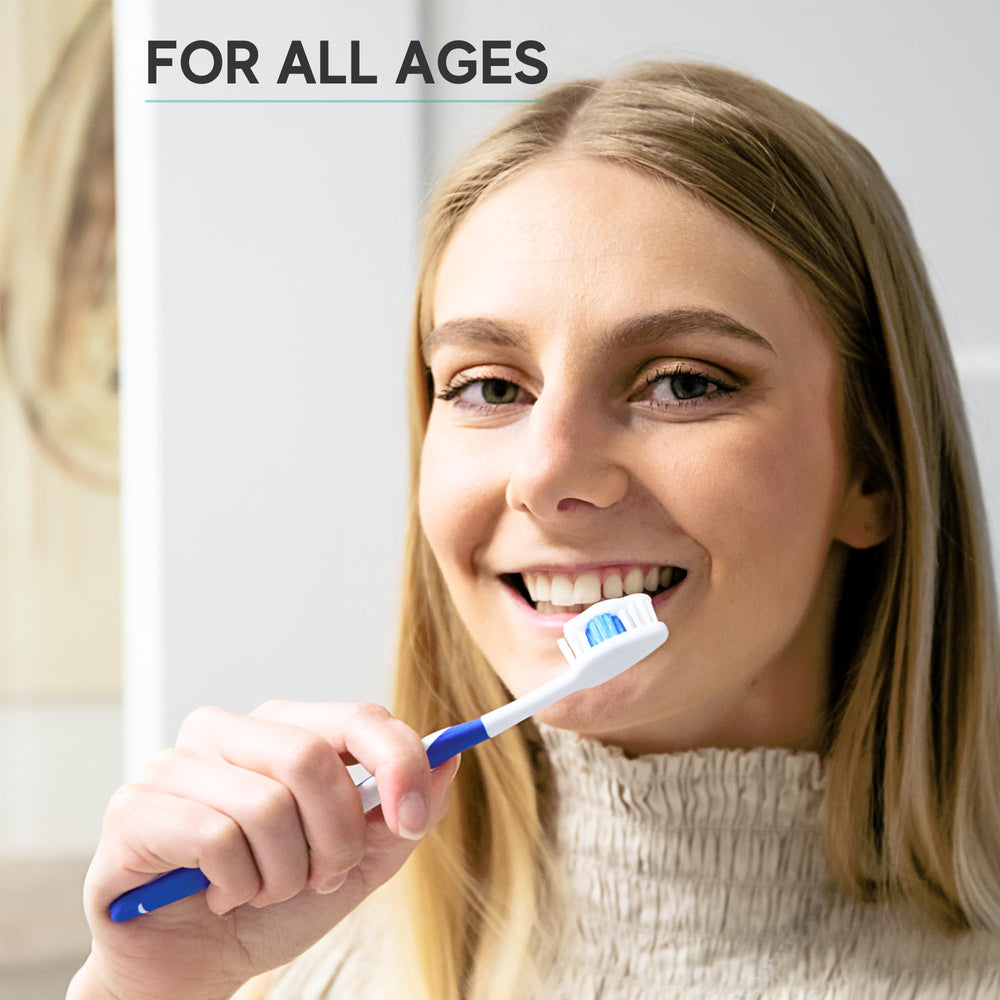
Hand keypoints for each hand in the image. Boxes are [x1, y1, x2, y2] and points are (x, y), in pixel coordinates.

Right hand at [70, 701, 459, 999]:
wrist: (192, 967)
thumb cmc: (270, 902)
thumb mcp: (355, 864)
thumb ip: (401, 814)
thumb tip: (450, 761)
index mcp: (284, 730)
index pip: (357, 717)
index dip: (399, 763)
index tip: (412, 820)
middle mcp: (227, 731)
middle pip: (312, 757)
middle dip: (333, 836)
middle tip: (320, 875)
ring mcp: (176, 763)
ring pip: (266, 804)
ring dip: (282, 873)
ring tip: (262, 889)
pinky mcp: (135, 807)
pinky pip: (214, 837)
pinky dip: (235, 884)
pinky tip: (219, 895)